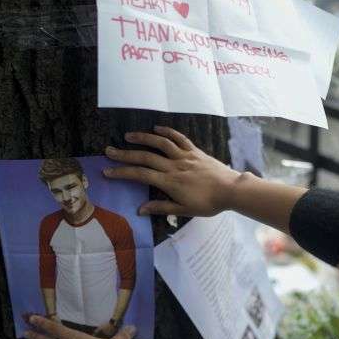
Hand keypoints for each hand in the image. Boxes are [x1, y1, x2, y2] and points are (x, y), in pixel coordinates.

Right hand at [103, 126, 241, 216]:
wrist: (231, 190)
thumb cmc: (208, 203)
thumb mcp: (184, 210)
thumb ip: (161, 208)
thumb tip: (140, 209)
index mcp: (169, 182)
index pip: (140, 175)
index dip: (122, 173)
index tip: (107, 171)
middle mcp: (174, 166)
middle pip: (145, 157)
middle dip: (125, 155)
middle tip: (109, 151)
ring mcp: (185, 156)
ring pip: (160, 143)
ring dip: (143, 138)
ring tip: (128, 136)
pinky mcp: (195, 151)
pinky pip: (179, 138)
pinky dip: (167, 131)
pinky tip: (156, 128)